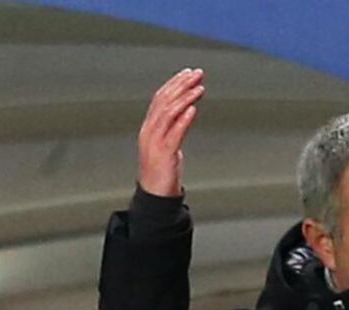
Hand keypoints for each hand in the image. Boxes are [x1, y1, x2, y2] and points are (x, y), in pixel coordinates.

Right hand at [137, 68, 204, 197]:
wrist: (155, 196)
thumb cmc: (163, 171)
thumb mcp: (169, 144)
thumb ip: (176, 127)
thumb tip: (188, 111)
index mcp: (149, 127)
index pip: (161, 98)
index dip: (175, 83)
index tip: (188, 73)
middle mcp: (149, 131)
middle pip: (164, 101)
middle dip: (181, 85)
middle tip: (197, 73)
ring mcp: (155, 142)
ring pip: (168, 113)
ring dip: (185, 98)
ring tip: (199, 88)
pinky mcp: (164, 154)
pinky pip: (174, 133)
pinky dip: (183, 119)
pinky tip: (193, 109)